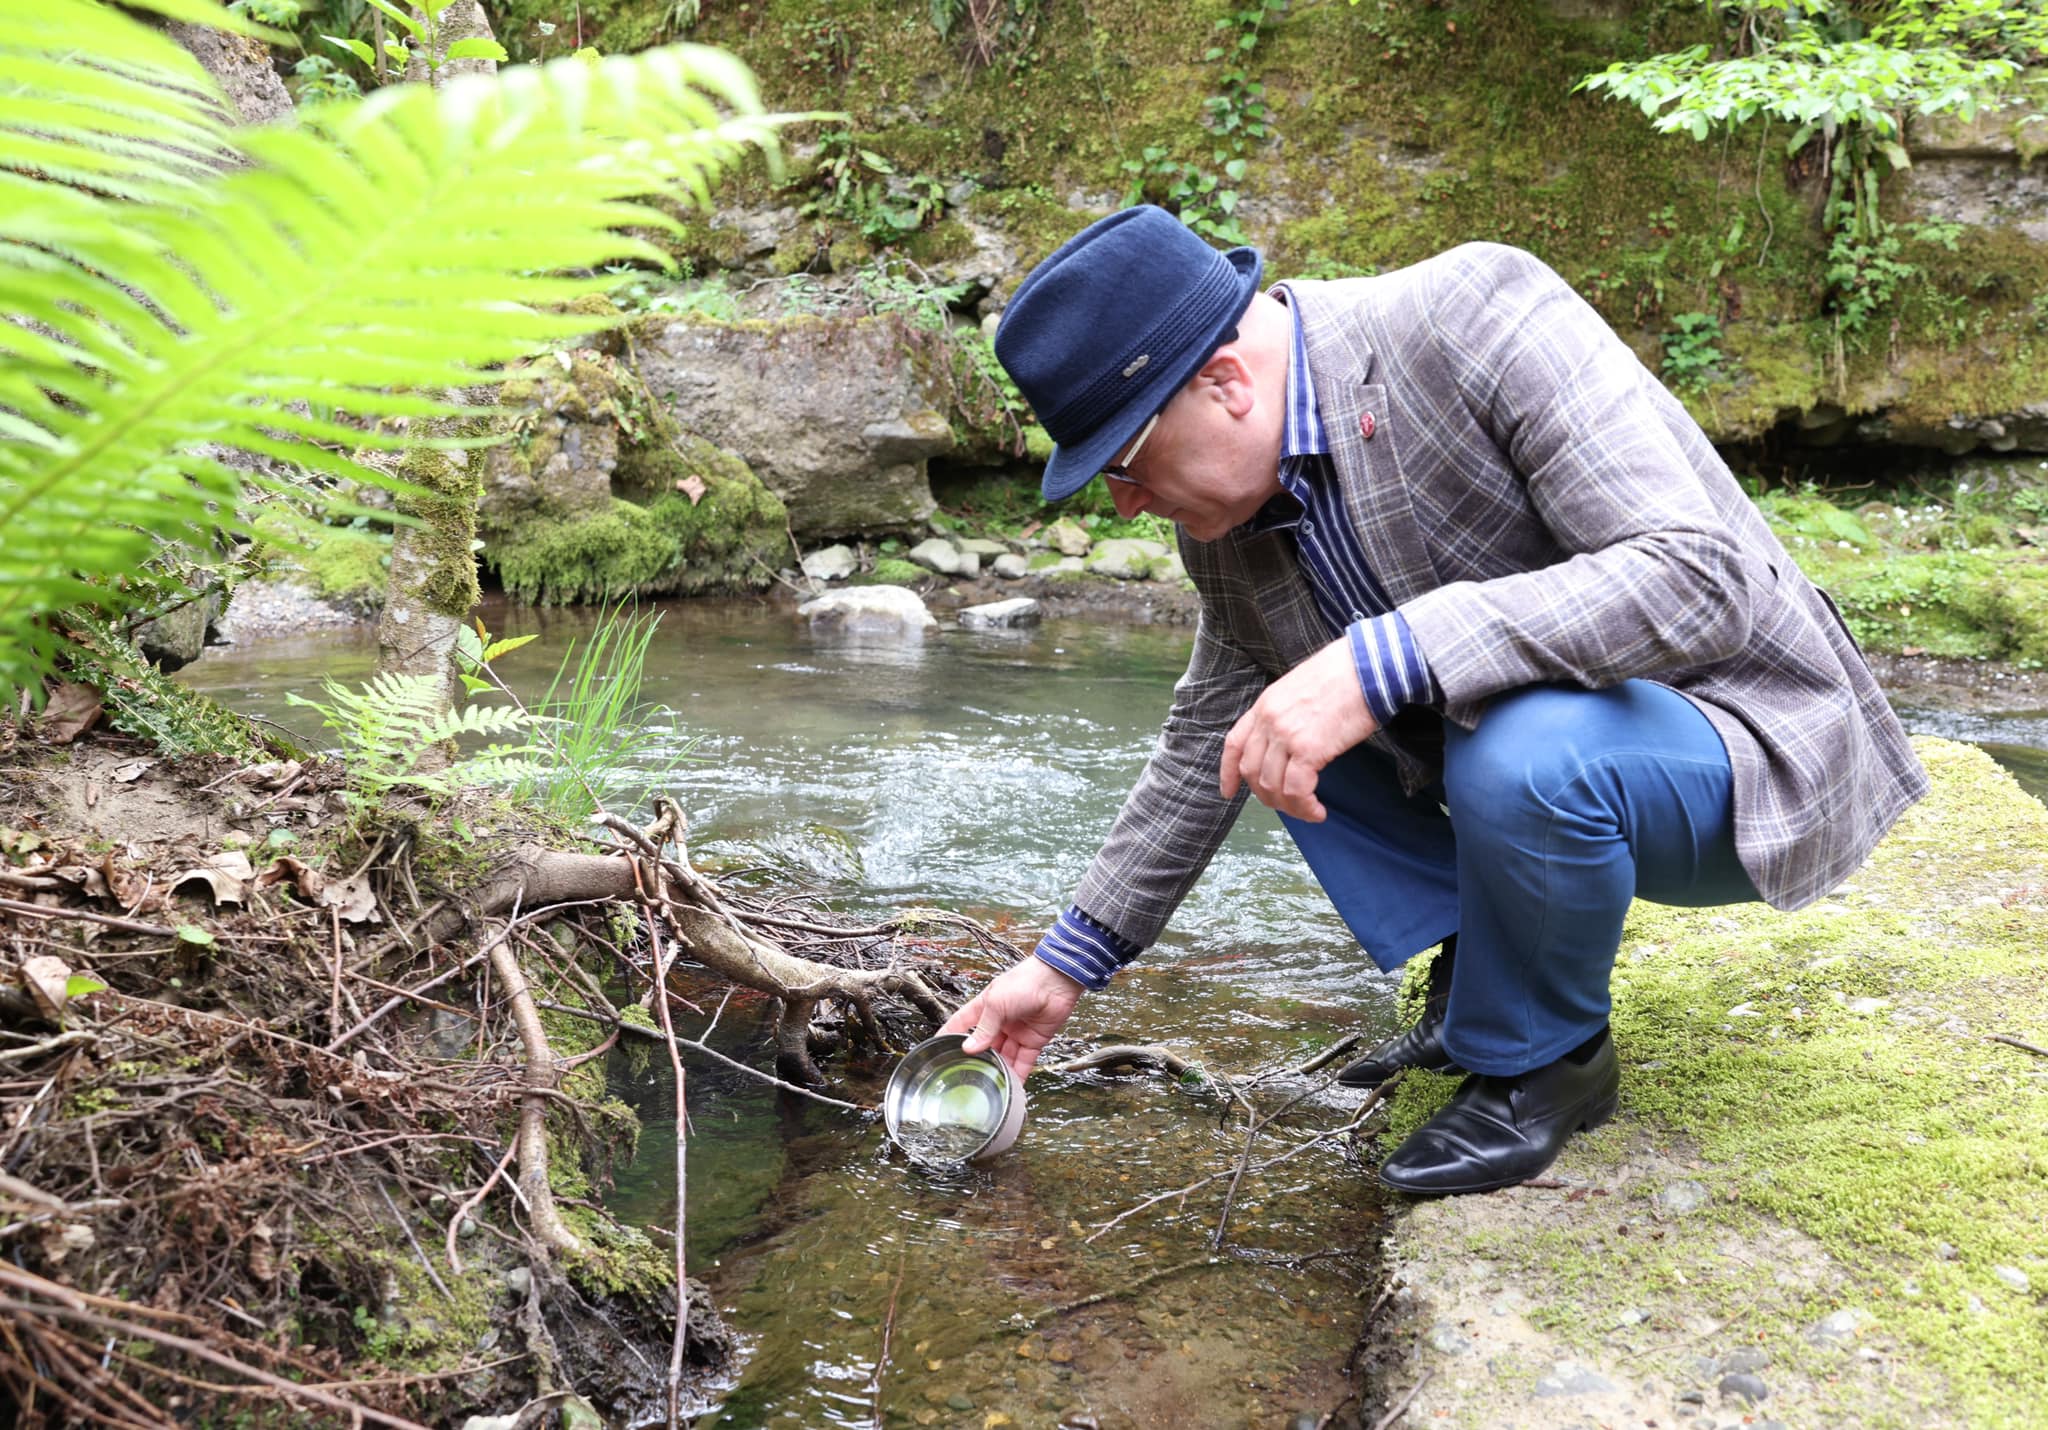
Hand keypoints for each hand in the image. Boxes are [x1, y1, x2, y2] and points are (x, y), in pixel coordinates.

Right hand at [938, 957, 1083, 1081]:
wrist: (1057, 981)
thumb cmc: (1025, 982)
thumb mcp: (997, 1004)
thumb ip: (984, 1027)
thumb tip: (969, 1048)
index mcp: (984, 1009)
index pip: (961, 1025)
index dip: (949, 1037)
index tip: (936, 1052)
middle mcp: (998, 1023)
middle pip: (984, 1047)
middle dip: (977, 1061)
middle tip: (968, 1078)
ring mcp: (1015, 1033)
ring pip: (1003, 1057)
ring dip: (998, 1071)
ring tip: (990, 1087)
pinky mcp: (1033, 1041)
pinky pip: (1023, 1061)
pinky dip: (1018, 1074)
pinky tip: (1013, 1087)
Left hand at [1220, 635, 1377, 820]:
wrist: (1368, 666)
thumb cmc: (1345, 674)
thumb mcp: (1301, 688)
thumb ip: (1287, 714)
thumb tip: (1291, 744)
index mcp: (1265, 704)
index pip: (1234, 743)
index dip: (1228, 772)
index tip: (1229, 791)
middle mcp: (1269, 721)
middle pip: (1252, 771)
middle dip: (1267, 796)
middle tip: (1287, 805)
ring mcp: (1286, 735)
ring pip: (1272, 786)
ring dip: (1289, 807)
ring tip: (1308, 811)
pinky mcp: (1309, 749)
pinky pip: (1297, 790)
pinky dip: (1305, 807)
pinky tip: (1318, 811)